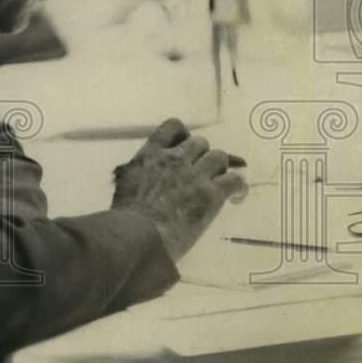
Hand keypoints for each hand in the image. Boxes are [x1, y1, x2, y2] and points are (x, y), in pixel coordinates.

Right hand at [111, 117, 248, 262]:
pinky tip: (235, 199)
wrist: (138, 235)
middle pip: (200, 142)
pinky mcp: (211, 194)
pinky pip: (235, 181)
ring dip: (220, 169)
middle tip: (201, 174)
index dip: (184, 135)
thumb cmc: (124, 216)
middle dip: (202, 156)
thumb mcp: (124, 184)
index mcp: (150, 154)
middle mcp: (174, 158)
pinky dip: (238, 188)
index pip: (173, 127)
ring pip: (220, 157)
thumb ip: (135, 175)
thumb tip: (133, 178)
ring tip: (218, 185)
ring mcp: (194, 175)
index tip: (185, 148)